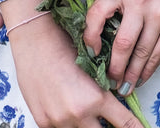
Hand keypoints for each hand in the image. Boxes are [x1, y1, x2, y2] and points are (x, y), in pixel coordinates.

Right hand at [5, 7, 143, 127]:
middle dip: (108, 127)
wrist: (35, 40)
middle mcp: (79, 114)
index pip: (124, 123)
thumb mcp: (93, 67)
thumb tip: (115, 102)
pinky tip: (66, 107)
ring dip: (87, 123)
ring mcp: (59, 121)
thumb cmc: (65, 45)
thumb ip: (103, 90)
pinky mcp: (44, 122)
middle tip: (109, 118)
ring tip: (83, 106)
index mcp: (96, 98)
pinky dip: (68, 122)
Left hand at [83, 0, 159, 93]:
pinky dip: (146, 71)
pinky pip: (156, 56)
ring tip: (124, 87)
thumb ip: (119, 14)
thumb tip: (100, 50)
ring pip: (140, 53)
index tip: (92, 53)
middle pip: (123, 42)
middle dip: (115, 67)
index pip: (98, 12)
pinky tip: (140, 79)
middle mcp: (141, 0)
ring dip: (131, 75)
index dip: (90, 35)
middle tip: (110, 81)